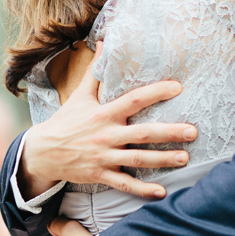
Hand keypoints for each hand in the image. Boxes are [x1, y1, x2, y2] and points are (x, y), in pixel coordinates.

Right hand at [19, 42, 196, 198]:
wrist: (42, 153)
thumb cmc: (66, 121)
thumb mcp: (80, 94)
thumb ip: (96, 71)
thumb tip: (103, 42)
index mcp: (104, 113)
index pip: (133, 100)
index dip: (156, 92)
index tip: (177, 87)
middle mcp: (106, 135)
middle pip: (142, 133)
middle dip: (169, 132)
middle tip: (192, 131)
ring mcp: (104, 157)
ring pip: (138, 160)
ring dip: (163, 160)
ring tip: (185, 158)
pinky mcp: (100, 175)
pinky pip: (124, 183)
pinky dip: (142, 190)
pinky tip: (162, 193)